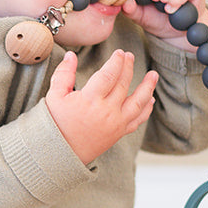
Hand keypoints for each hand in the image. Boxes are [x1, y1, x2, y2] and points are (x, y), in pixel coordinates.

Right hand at [43, 49, 156, 164]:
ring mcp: (115, 123)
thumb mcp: (54, 96)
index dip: (116, 62)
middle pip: (123, 84)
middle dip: (128, 67)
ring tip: (153, 75)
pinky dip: (146, 109)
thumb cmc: (55, 125)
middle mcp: (106, 111)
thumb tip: (71, 55)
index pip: (109, 74)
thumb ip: (63, 74)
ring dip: (147, 87)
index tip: (119, 53)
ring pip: (138, 102)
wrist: (60, 154)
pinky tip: (150, 99)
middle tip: (130, 56)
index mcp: (90, 100)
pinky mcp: (118, 134)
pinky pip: (137, 120)